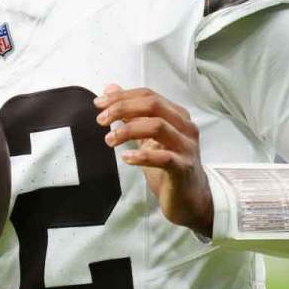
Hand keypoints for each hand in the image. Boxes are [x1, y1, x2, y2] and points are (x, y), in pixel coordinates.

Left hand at [94, 84, 213, 239]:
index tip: (99, 104)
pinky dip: (142, 156)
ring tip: (109, 140)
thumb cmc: (167, 166)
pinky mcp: (184, 168)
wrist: (189, 199)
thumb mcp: (147, 137)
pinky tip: (126, 158)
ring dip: (129, 130)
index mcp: (177, 115)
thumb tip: (110, 89)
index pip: (148, 95)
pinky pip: (164, 158)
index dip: (122, 96)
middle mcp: (185, 126)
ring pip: (158, 126)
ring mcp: (186, 147)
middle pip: (153, 105)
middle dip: (123, 108)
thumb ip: (132, 113)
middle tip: (101, 120)